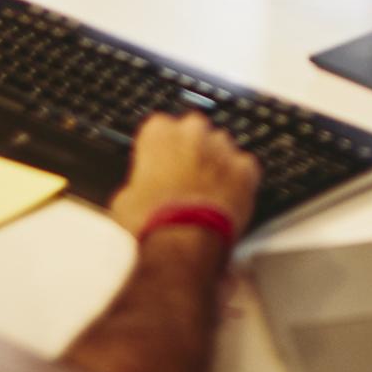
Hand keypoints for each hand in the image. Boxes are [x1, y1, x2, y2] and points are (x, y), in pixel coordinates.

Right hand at [107, 111, 261, 240]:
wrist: (180, 244)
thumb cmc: (148, 224)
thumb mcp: (125, 199)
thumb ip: (140, 180)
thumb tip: (143, 190)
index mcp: (159, 132)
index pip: (160, 127)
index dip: (160, 150)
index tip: (158, 166)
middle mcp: (193, 131)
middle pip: (194, 130)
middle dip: (191, 149)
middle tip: (183, 178)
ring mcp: (223, 148)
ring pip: (222, 146)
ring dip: (215, 162)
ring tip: (206, 192)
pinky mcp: (246, 169)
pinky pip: (244, 167)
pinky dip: (238, 180)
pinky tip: (227, 199)